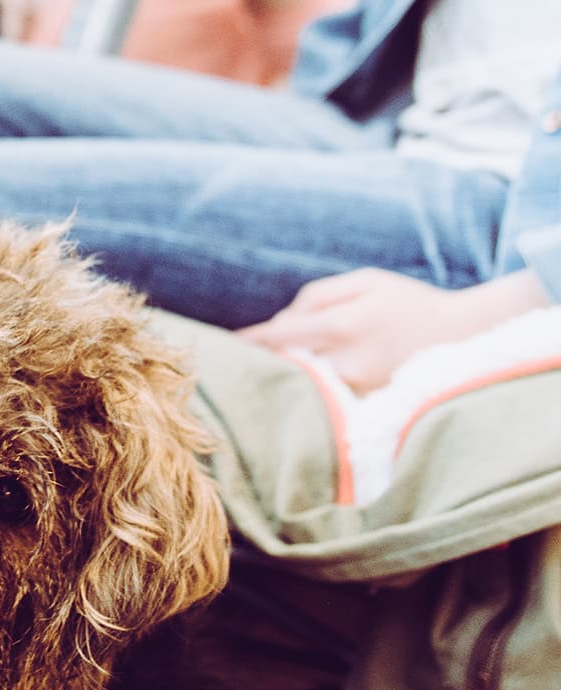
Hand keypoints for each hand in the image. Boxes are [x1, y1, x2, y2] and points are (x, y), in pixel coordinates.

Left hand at [238, 269, 549, 393]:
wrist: (466, 335)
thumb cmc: (410, 303)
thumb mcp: (367, 282)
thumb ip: (318, 296)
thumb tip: (281, 322)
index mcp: (343, 324)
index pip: (279, 337)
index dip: (248, 344)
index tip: (222, 350)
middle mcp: (348, 360)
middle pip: (286, 368)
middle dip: (261, 368)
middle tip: (231, 371)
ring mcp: (360, 389)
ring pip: (305, 388)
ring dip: (285, 383)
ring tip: (264, 382)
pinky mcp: (371, 407)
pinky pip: (328, 403)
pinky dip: (311, 397)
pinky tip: (301, 396)